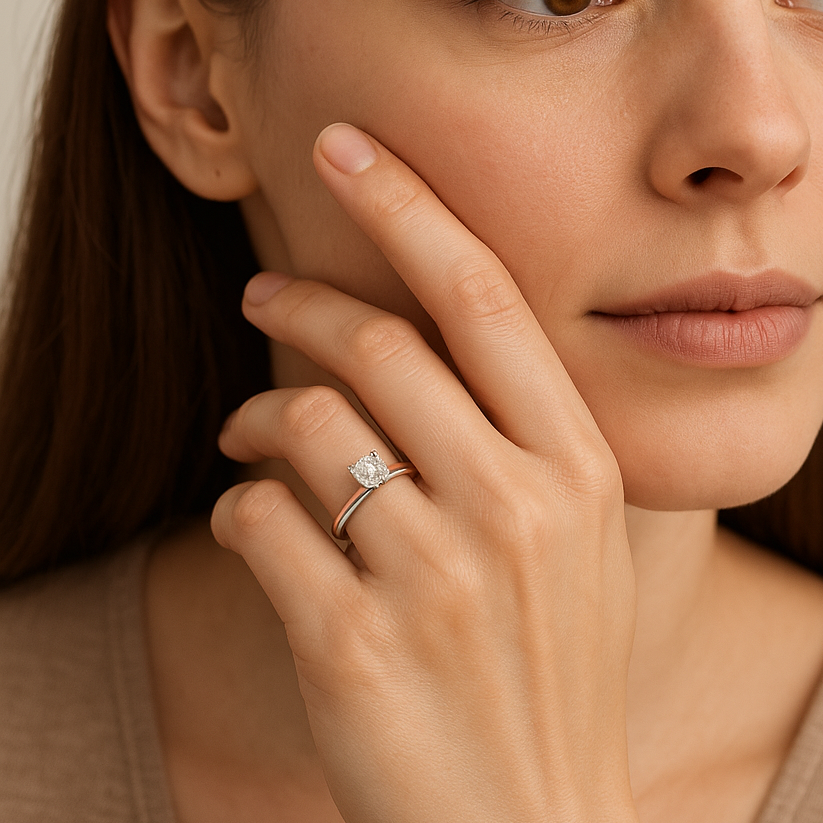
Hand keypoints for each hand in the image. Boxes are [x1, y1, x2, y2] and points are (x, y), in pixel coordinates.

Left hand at [212, 123, 639, 822]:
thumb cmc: (557, 675)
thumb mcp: (584, 546)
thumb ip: (528, 443)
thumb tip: (434, 351)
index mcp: (577, 465)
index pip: (482, 295)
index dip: (408, 206)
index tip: (347, 148)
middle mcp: (515, 505)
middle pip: (378, 343)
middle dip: (300, 299)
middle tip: (263, 290)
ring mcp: (436, 575)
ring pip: (306, 425)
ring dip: (257, 414)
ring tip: (246, 431)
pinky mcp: (355, 644)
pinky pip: (258, 526)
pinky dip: (239, 509)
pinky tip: (254, 524)